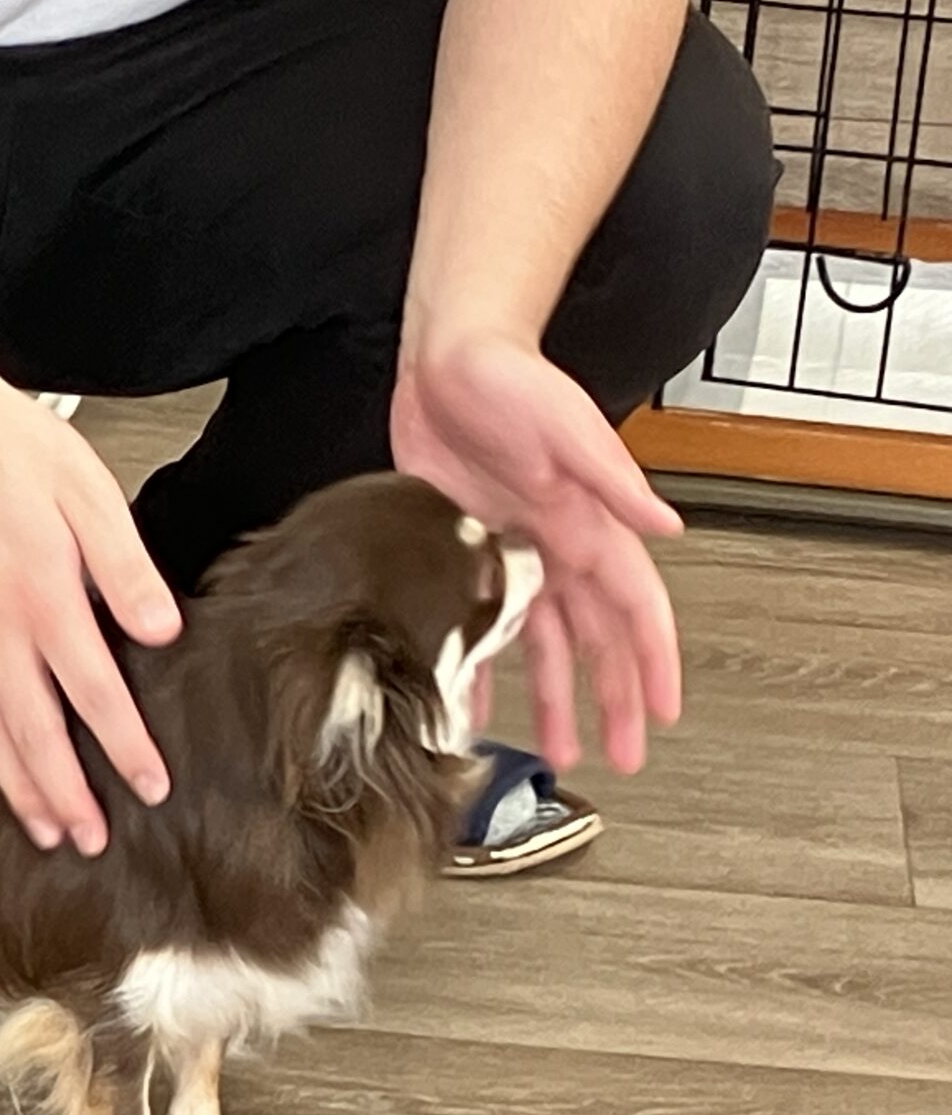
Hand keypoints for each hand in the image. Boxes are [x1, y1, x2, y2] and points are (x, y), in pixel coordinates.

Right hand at [0, 375, 181, 854]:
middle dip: (65, 795)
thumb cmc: (8, 449)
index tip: (150, 787)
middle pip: (33, 735)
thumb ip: (127, 569)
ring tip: (44, 831)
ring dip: (17, 790)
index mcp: (43, 600)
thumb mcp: (90, 495)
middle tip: (91, 841)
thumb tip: (163, 631)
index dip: (125, 747)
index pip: (93, 695)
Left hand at [390, 333, 682, 773]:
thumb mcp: (569, 427)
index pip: (635, 610)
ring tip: (563, 750)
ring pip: (544, 646)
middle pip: (596, 643)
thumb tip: (665, 527)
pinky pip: (479, 627)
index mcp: (588, 527)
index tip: (664, 712)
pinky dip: (482, 670)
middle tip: (622, 756)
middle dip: (614, 702)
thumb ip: (614, 481)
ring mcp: (513, 554)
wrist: (448, 358)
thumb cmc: (512, 379)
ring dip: (556, 700)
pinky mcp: (466, 552)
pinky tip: (478, 707)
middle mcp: (557, 549)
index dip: (654, 664)